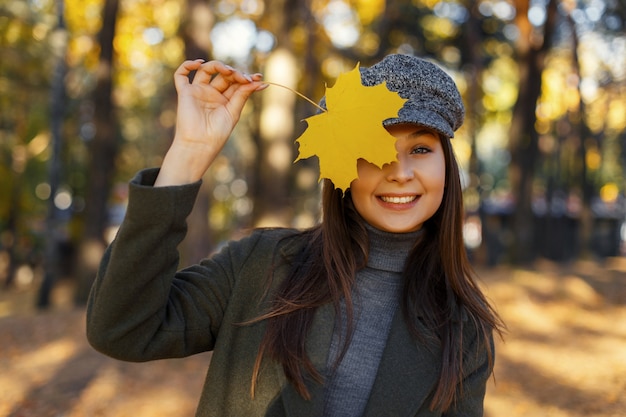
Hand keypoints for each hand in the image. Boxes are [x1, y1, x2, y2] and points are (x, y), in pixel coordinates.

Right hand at [156, 60, 265, 185]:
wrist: (200, 144)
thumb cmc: (217, 133)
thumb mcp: (233, 112)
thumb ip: (242, 95)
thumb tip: (258, 82)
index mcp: (225, 99)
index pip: (236, 83)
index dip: (246, 78)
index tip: (259, 78)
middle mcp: (211, 93)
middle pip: (224, 75)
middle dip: (235, 73)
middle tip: (245, 78)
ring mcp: (198, 91)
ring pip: (206, 70)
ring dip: (218, 66)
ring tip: (229, 71)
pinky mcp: (185, 92)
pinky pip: (181, 74)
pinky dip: (188, 65)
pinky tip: (200, 63)